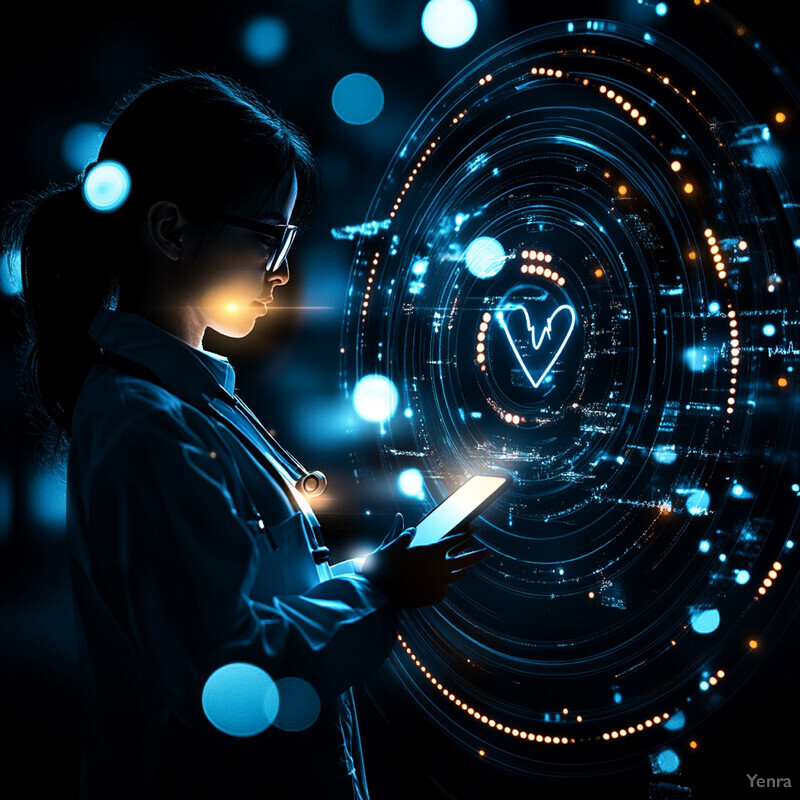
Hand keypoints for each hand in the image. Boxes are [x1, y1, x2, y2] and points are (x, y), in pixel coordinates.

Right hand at [360, 513, 488, 609]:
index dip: (467, 533)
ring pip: (458, 576)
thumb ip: (406, 535)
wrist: (380, 592)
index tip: (475, 529)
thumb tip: (412, 529)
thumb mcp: (393, 544)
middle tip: (488, 552)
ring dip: (463, 571)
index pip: (456, 540)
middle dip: (478, 555)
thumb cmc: (386, 565)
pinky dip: (441, 585)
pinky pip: (443, 589)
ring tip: (467, 570)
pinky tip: (439, 585)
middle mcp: (441, 567)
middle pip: (466, 560)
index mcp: (434, 551)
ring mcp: (440, 584)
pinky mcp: (436, 597)